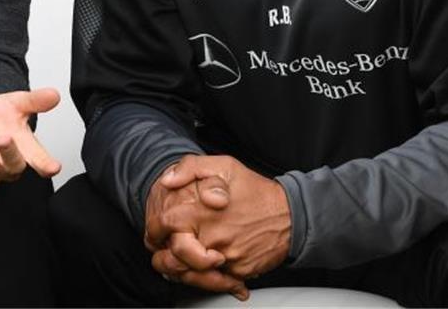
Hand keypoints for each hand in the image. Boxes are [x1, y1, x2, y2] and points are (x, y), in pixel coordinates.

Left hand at [0, 87, 61, 185]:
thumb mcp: (17, 104)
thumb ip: (35, 101)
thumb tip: (54, 94)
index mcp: (24, 150)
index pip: (39, 161)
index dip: (46, 165)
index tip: (54, 166)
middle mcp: (5, 165)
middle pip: (13, 167)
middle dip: (9, 154)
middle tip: (5, 137)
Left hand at [145, 159, 247, 298]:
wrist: (292, 215)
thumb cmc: (256, 191)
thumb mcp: (224, 166)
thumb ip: (191, 167)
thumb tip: (167, 179)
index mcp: (202, 211)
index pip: (163, 223)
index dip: (154, 226)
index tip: (156, 228)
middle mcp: (212, 237)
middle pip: (173, 255)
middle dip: (164, 254)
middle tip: (165, 249)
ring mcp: (226, 257)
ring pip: (191, 273)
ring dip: (183, 269)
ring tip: (182, 260)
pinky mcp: (238, 272)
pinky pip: (215, 282)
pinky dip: (208, 277)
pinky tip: (206, 266)